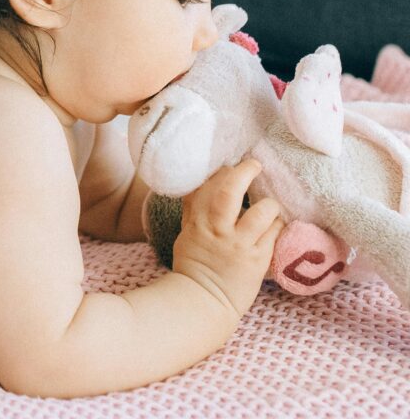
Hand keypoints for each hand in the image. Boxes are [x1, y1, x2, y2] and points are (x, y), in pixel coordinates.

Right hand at [172, 158, 284, 318]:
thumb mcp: (187, 231)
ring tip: (271, 204)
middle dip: (244, 173)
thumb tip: (205, 183)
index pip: (206, 186)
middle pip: (229, 192)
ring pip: (260, 213)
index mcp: (196, 220)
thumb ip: (196, 208)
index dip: (220, 172)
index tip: (229, 166)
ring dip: (269, 204)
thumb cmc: (194, 264)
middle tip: (255, 164)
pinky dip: (277, 225)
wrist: (204, 299)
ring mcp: (237, 244)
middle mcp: (216, 229)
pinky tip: (277, 224)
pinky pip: (273, 235)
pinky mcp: (256, 260)